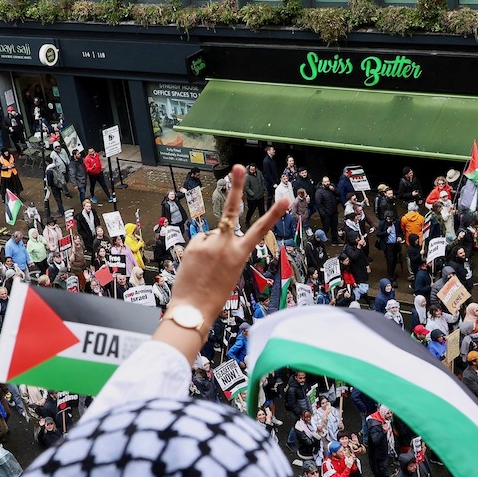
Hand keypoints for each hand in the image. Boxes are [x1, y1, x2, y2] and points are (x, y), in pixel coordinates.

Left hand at [164, 164, 287, 323]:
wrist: (193, 309)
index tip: (284, 199)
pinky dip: (197, 252)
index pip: (261, 230)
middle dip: (236, 186)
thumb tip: (215, 236)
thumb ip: (227, 250)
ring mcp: (208, 243)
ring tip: (204, 270)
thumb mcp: (230, 273)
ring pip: (211, 237)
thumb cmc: (213, 296)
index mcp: (240, 255)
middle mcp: (225, 245)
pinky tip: (196, 267)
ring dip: (209, 248)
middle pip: (232, 210)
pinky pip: (198, 242)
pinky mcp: (193, 245)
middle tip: (238, 167)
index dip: (274, 214)